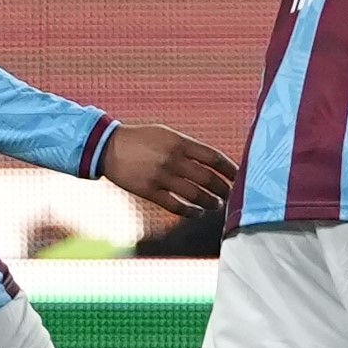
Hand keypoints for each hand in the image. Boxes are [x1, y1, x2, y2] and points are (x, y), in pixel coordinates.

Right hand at [103, 123, 240, 226]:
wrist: (109, 148)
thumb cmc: (142, 139)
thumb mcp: (167, 134)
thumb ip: (189, 147)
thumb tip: (213, 162)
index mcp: (179, 143)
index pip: (214, 158)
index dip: (230, 169)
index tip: (239, 176)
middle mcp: (173, 159)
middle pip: (208, 178)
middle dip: (223, 189)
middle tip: (230, 194)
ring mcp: (161, 177)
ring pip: (195, 195)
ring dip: (210, 202)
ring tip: (216, 205)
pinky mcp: (149, 192)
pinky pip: (176, 206)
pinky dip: (191, 212)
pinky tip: (198, 213)